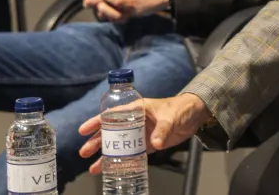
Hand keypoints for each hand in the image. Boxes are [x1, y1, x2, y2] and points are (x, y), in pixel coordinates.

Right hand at [79, 93, 209, 174]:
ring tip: (94, 167)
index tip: (83, 130)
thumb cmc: (181, 109)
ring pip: (120, 145)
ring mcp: (141, 133)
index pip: (111, 115)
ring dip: (107, 155)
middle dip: (97, 142)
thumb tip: (156, 143)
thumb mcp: (170, 117)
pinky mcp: (149, 144)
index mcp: (136, 109)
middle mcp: (135, 121)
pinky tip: (114, 169)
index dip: (96, 122)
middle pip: (111, 132)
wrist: (195, 115)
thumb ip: (162, 130)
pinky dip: (124, 161)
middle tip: (84, 152)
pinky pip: (133, 154)